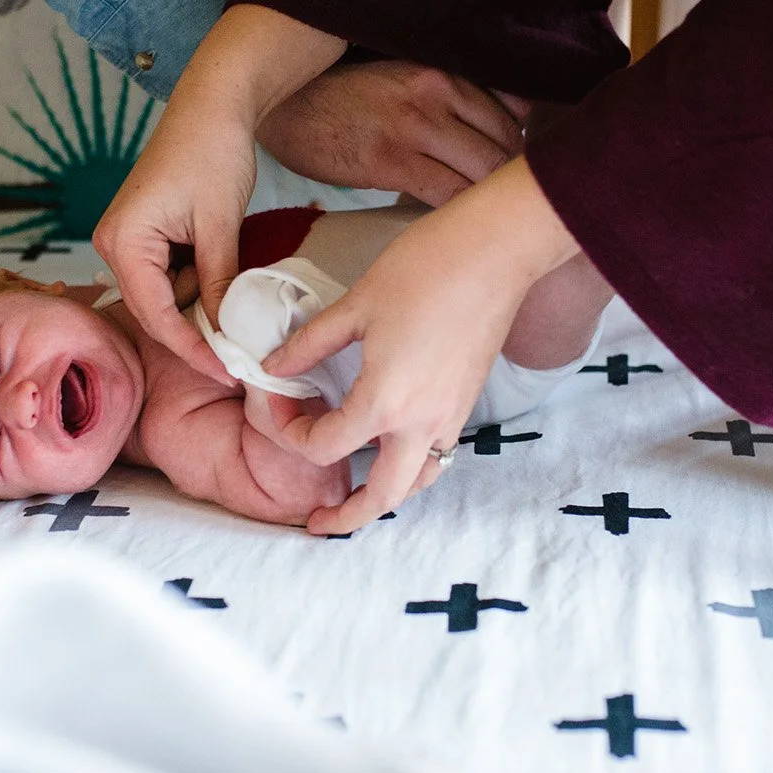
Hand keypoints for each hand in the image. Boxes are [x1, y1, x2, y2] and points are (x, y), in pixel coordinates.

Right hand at [96, 6, 345, 380]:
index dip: (191, 349)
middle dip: (193, 337)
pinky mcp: (145, 234)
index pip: (155, 315)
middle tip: (234, 365)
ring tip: (236, 333)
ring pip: (162, 297)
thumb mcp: (221, 225)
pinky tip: (223, 298)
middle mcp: (114, 243)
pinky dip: (196, 289)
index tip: (226, 372)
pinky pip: (168, 277)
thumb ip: (219, 283)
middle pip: (153, 311)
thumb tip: (225, 334)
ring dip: (196, 312)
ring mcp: (127, 239)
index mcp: (123, 241)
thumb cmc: (212, 152)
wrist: (213, 104)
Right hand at [257, 61, 530, 205]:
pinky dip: (461, 214)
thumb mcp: (403, 81)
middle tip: (509, 210)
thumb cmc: (344, 101)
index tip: (520, 176)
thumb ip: (451, 98)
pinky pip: (448, 193)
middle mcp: (437, 90)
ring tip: (489, 223)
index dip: (524, 151)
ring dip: (492, 201)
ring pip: (484, 170)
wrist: (285, 108)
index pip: (515, 111)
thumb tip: (506, 125)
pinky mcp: (391, 159)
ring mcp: (415, 123)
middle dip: (515, 180)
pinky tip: (457, 228)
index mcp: (443, 70)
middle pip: (508, 143)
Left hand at [262, 158, 581, 534]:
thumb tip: (274, 368)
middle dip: (347, 516)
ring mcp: (451, 417)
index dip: (289, 432)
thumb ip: (309, 346)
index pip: (325, 447)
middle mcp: (422, 423)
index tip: (275, 403)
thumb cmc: (426, 269)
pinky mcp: (466, 403)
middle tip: (317, 522)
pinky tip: (390, 450)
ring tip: (356, 495)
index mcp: (385, 402)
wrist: (497, 251)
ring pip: (418, 483)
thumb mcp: (355, 305)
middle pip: (381, 496)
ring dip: (385, 497)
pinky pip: (438, 457)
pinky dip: (412, 468)